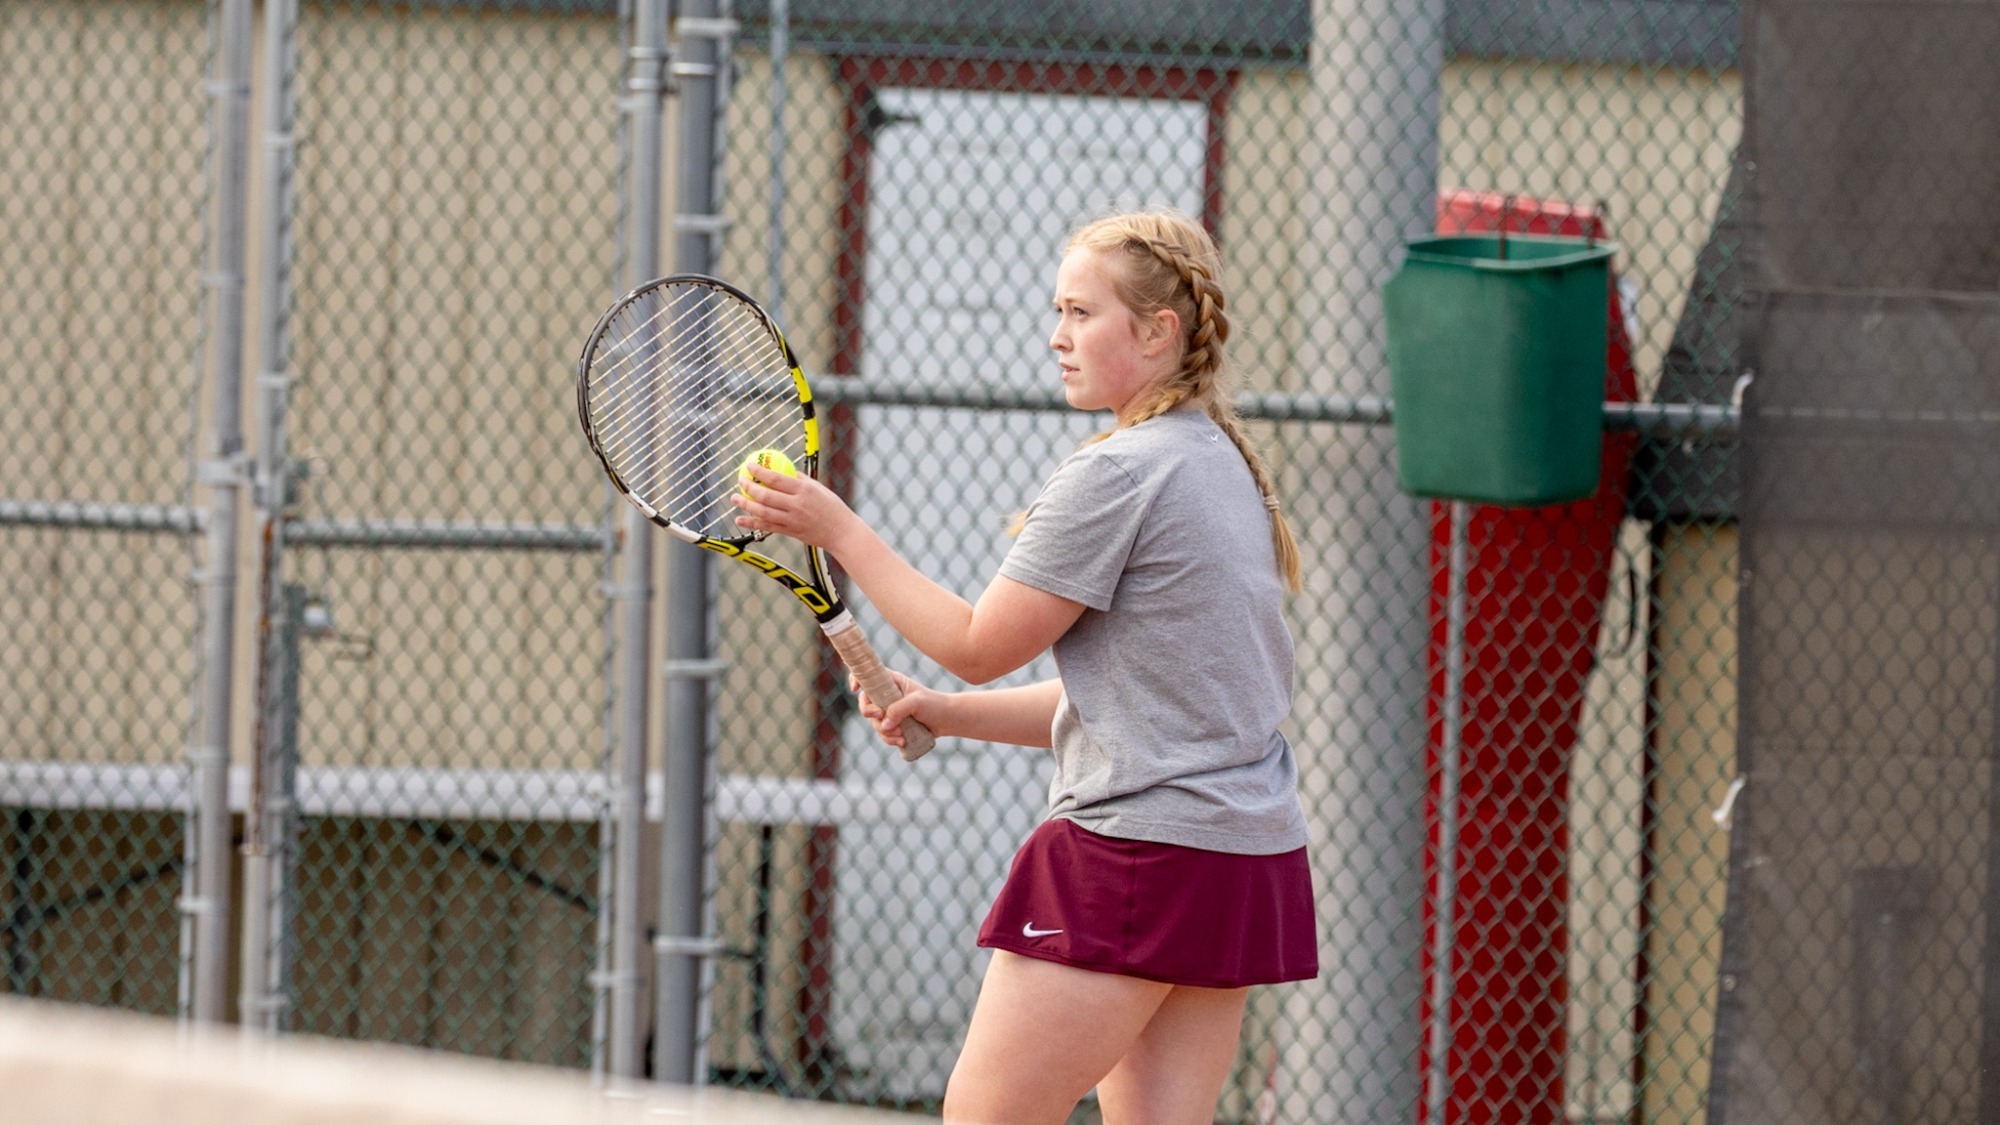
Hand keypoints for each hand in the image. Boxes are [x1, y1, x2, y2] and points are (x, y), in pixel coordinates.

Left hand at [732, 464, 861, 552]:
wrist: (842, 532)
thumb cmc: (832, 508)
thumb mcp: (819, 489)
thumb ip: (800, 480)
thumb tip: (783, 471)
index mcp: (804, 490)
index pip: (776, 478)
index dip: (760, 471)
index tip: (749, 465)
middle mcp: (797, 505)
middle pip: (766, 495)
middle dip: (749, 487)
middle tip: (740, 481)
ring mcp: (793, 520)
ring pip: (763, 512)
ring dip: (746, 504)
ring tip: (734, 498)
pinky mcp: (790, 531)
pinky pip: (767, 527)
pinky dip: (752, 523)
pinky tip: (740, 519)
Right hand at [849, 670, 944, 751]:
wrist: (947, 720)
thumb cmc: (934, 704)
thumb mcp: (916, 702)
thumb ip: (899, 709)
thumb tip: (884, 723)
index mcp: (891, 682)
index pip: (868, 676)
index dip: (857, 679)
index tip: (855, 689)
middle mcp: (887, 695)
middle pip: (865, 704)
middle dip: (870, 713)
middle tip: (881, 717)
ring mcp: (889, 711)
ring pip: (874, 722)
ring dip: (884, 731)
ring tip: (901, 734)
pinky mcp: (894, 725)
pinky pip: (883, 734)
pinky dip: (889, 739)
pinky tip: (902, 741)